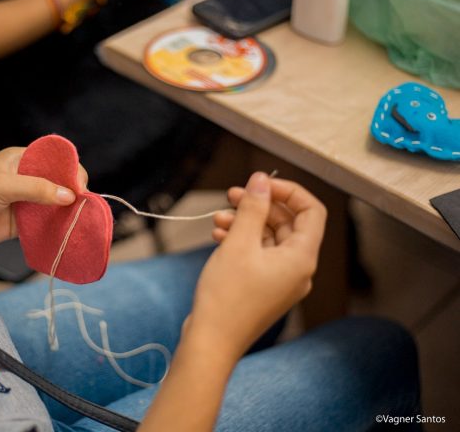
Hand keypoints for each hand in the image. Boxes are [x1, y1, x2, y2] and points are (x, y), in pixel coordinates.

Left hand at [0, 147, 87, 257]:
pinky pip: (45, 224)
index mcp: (20, 159)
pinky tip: (66, 234)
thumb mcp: (0, 187)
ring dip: (67, 213)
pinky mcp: (20, 223)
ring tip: (80, 223)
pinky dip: (56, 228)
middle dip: (74, 194)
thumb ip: (35, 189)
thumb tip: (69, 195)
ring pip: (55, 205)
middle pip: (59, 183)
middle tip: (83, 208)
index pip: (55, 159)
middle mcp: (25, 178)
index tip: (80, 188)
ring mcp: (24, 202)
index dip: (71, 171)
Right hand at [188, 172, 326, 354]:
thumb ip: (253, 208)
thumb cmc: (226, 297)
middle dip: (260, 205)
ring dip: (246, 222)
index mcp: (302, 258)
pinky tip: (219, 236)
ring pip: (270, 238)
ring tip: (219, 218)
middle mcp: (298, 270)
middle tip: (233, 195)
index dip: (288, 191)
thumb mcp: (238, 243)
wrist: (211, 341)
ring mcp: (282, 281)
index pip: (311, 211)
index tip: (261, 184)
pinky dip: (242, 241)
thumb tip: (262, 180)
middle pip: (288, 223)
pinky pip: (260, 255)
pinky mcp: (264, 288)